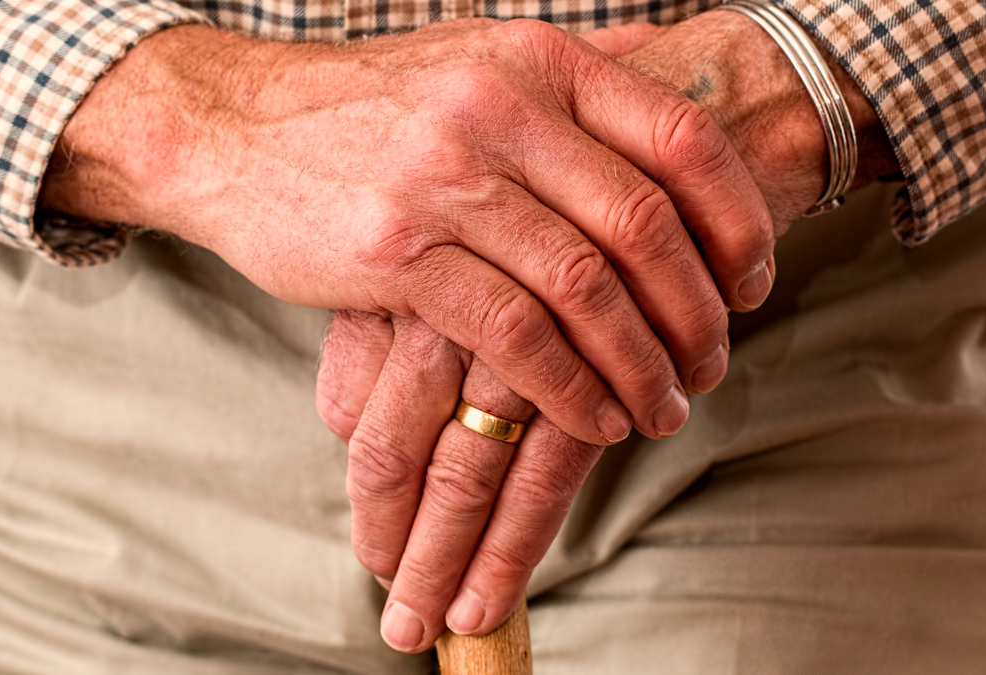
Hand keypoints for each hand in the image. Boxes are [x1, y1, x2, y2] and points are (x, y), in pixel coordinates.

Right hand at [316, 13, 901, 652]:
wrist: (231, 128)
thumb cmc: (368, 108)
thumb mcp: (473, 57)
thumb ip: (570, 67)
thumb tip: (663, 55)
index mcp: (536, 59)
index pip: (679, 135)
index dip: (738, 217)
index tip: (754, 281)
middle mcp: (499, 108)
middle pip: (642, 222)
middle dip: (695, 309)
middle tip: (711, 363)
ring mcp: (445, 178)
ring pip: (583, 286)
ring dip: (638, 362)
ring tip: (662, 407)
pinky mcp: (396, 253)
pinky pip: (513, 333)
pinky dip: (568, 387)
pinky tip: (593, 417)